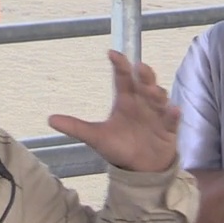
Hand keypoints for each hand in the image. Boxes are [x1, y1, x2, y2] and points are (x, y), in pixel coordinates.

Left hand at [48, 50, 179, 173]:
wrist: (139, 169)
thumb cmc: (119, 147)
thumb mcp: (96, 137)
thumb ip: (76, 127)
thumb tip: (49, 119)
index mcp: (125, 100)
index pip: (123, 77)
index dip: (119, 65)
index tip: (112, 53)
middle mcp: (142, 102)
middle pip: (144, 82)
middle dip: (144, 75)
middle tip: (139, 68)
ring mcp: (157, 114)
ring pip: (159, 97)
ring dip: (156, 92)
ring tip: (151, 91)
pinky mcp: (168, 128)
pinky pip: (172, 119)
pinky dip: (173, 114)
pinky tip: (173, 110)